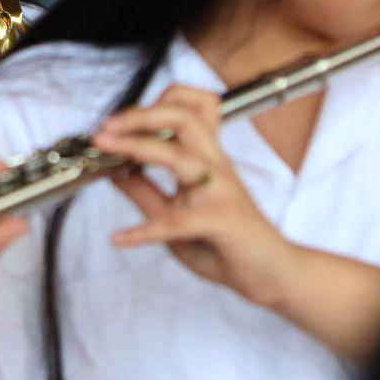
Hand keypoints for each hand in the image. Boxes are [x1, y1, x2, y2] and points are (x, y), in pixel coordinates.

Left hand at [91, 85, 296, 307]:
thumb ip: (144, 190)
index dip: (152, 105)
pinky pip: (180, 221)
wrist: (273, 274)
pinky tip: (120, 238)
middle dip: (142, 115)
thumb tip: (112, 170)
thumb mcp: (174, 213)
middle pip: (184, 118)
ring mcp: (220, 191)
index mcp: (206, 158)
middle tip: (107, 126)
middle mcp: (214, 166)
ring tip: (106, 149)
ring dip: (138, 147)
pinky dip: (145, 230)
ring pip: (180, 156)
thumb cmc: (227, 242)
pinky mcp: (223, 221)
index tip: (115, 121)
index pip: (189, 109)